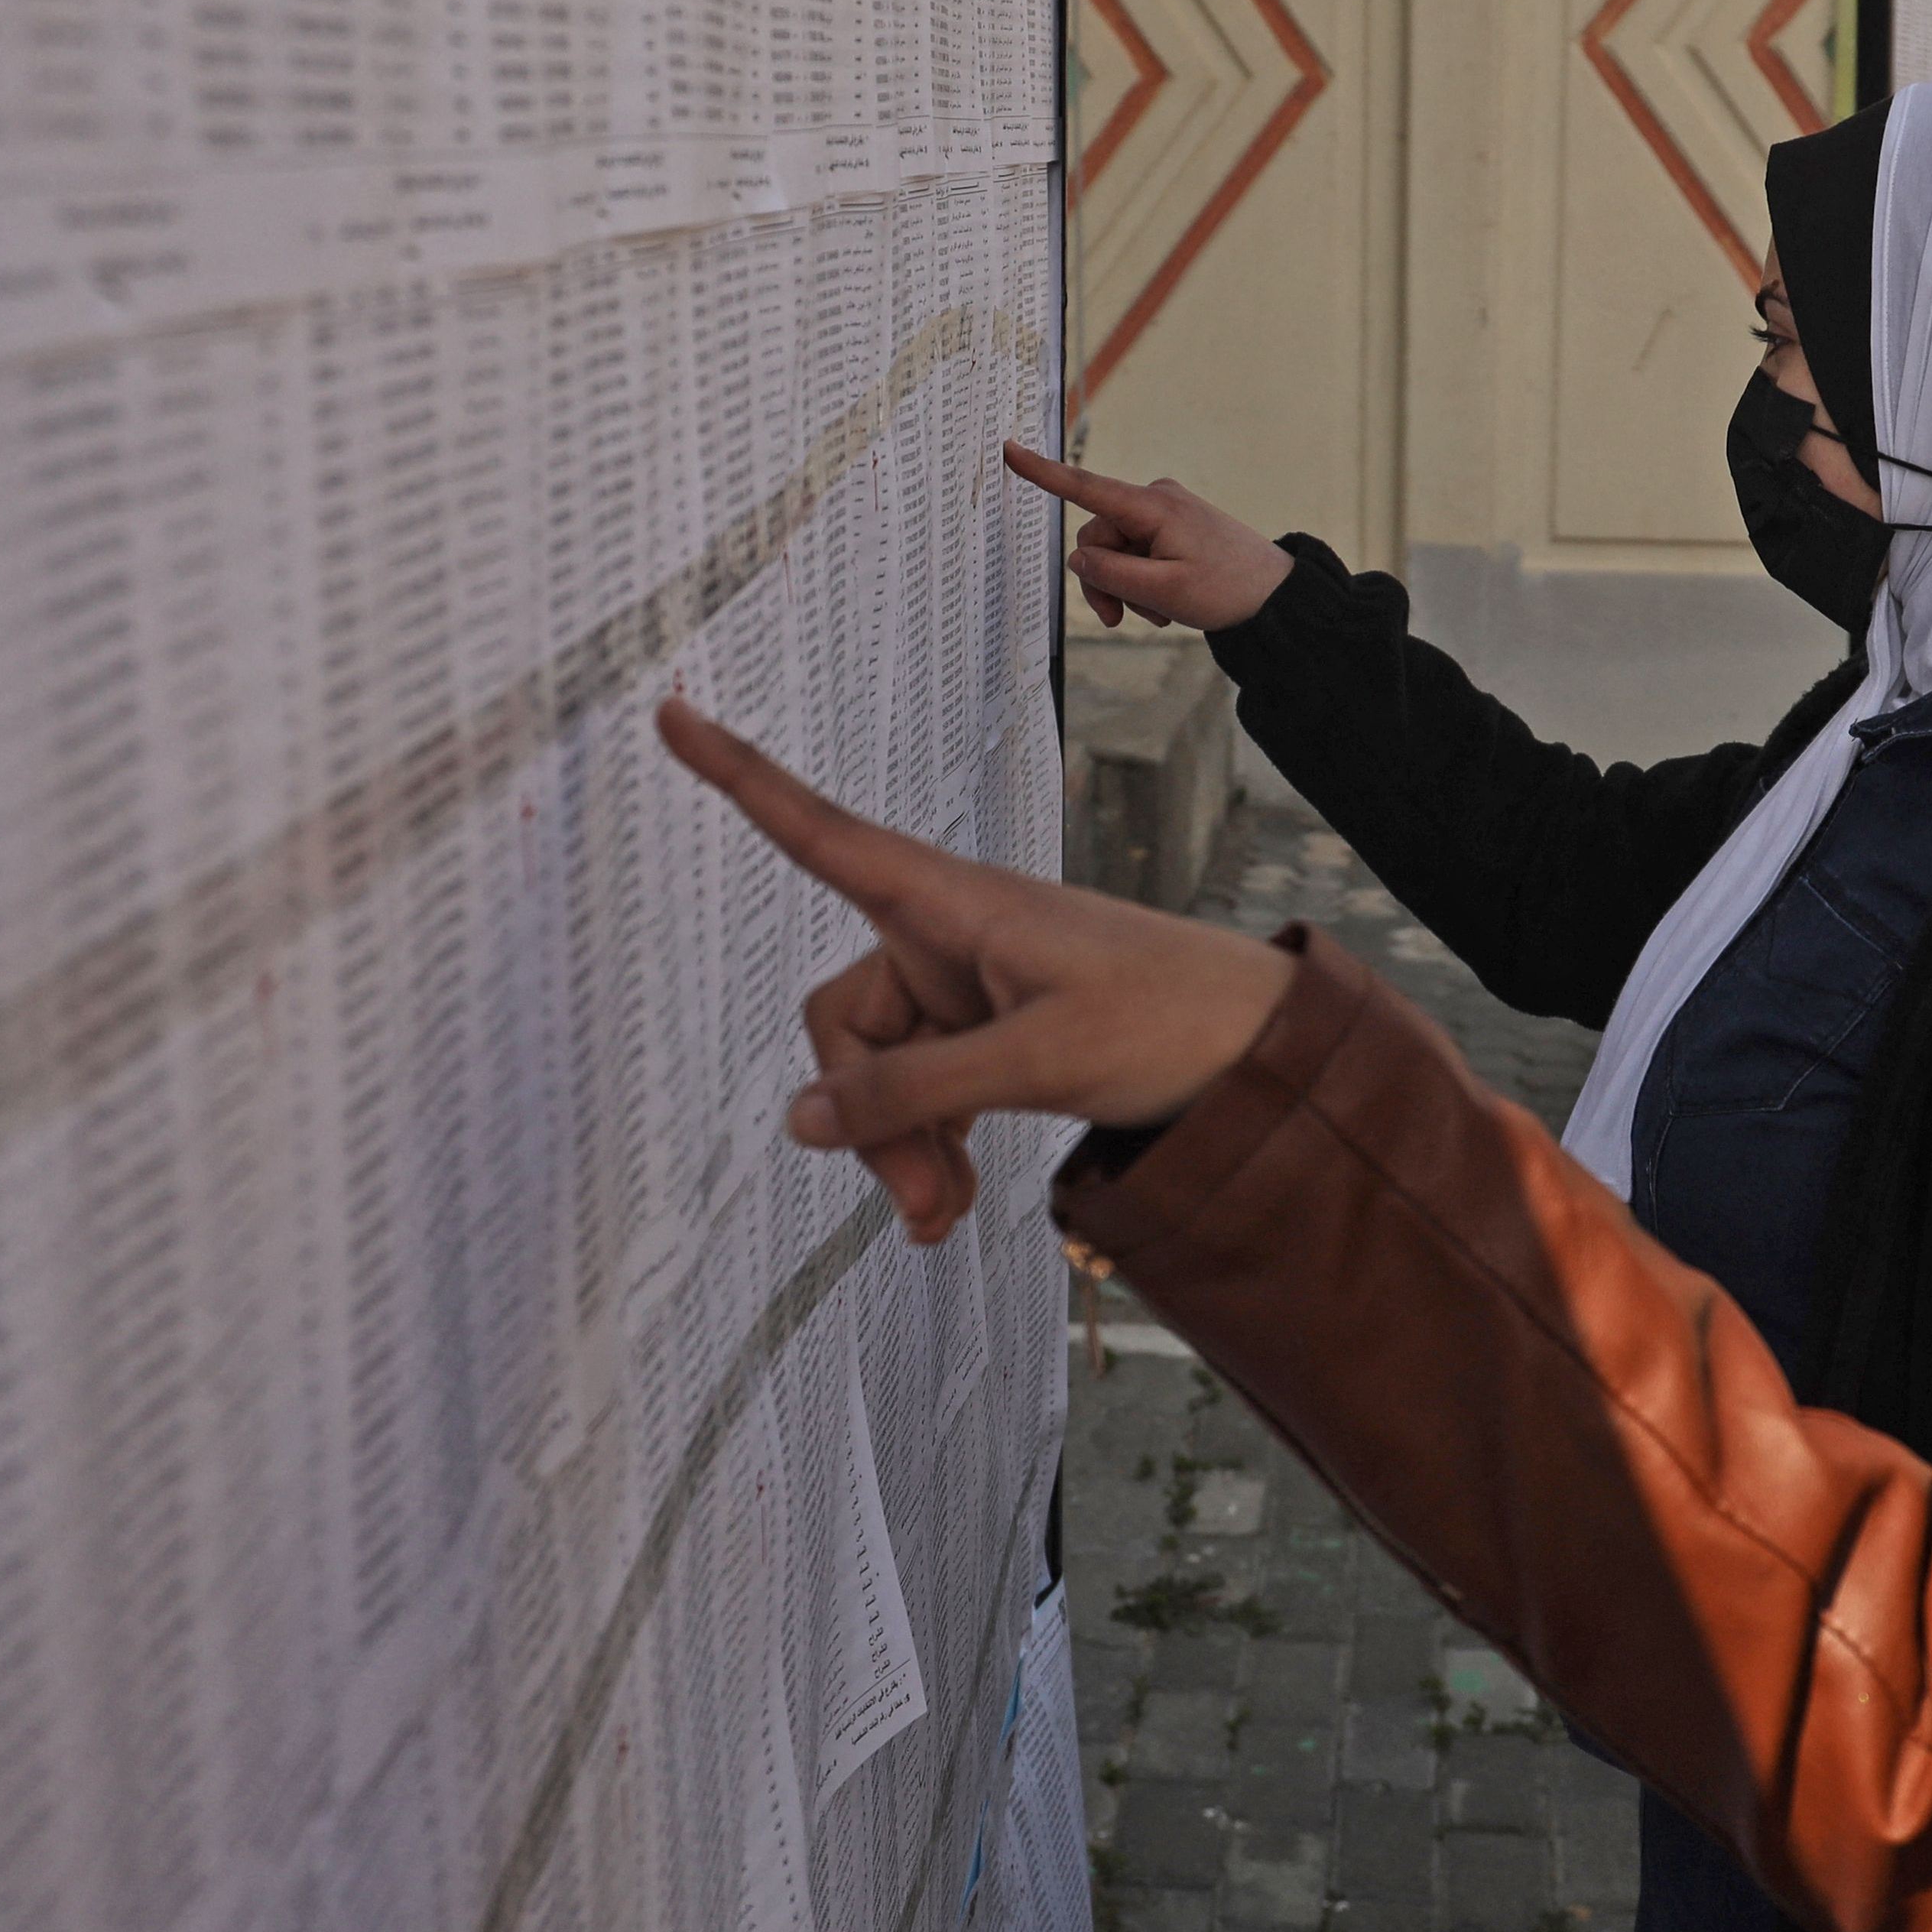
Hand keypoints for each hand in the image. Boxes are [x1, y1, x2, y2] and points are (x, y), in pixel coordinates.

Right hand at [655, 699, 1295, 1241]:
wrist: (1260, 1050)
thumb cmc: (1166, 1018)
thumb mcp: (1036, 1059)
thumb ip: (914, 1091)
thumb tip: (803, 1121)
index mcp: (951, 900)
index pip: (822, 831)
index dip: (741, 777)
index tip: (672, 711)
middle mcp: (945, 934)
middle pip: (844, 1023)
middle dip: (864, 1115)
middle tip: (918, 1207)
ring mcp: (966, 987)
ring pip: (881, 1073)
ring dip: (899, 1149)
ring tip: (944, 1221)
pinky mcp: (990, 1033)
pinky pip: (923, 1091)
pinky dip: (928, 1147)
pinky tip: (954, 1205)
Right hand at [1002, 441, 1296, 631]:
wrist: (1275, 597)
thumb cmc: (1227, 591)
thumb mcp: (1163, 592)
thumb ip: (1112, 574)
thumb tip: (1077, 557)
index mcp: (1152, 507)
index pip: (1085, 487)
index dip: (1043, 473)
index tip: (1009, 450)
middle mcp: (1154, 499)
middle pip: (1096, 537)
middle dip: (1103, 580)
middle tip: (1122, 619)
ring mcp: (1163, 512)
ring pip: (1114, 550)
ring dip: (1126, 586)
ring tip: (1158, 614)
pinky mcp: (1171, 527)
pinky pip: (1136, 552)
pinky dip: (1142, 580)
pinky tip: (1165, 604)